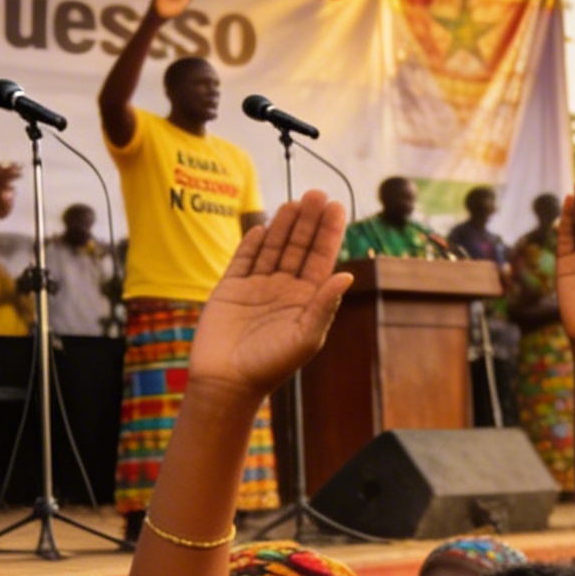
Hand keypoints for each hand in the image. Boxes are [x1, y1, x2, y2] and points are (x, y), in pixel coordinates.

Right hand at [186, 194, 350, 399]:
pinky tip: (263, 226)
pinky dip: (252, 243)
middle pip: (298, 246)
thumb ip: (324, 306)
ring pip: (273, 248)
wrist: (227, 382)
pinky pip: (243, 260)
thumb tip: (346, 276)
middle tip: (316, 193)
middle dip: (308, 220)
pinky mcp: (231, 289)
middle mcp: (284, 289)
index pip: (321, 258)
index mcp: (307, 299)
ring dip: (284, 225)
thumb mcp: (306, 337)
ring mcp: (257, 287)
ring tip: (294, 202)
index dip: (328, 232)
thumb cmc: (271, 365)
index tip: (335, 206)